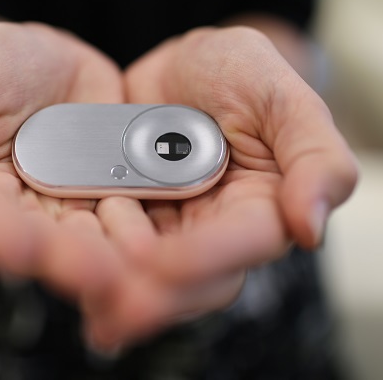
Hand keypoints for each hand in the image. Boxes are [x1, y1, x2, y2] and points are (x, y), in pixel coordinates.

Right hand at [0, 22, 126, 299]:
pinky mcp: (117, 195)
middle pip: (48, 244)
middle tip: (100, 276)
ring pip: (97, 240)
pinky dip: (150, 227)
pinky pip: (135, 214)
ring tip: (143, 268)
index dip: (0, 238)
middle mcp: (27, 214)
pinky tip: (170, 242)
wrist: (54, 60)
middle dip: (72, 261)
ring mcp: (76, 208)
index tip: (22, 253)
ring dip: (118, 258)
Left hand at [81, 27, 358, 349]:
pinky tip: (67, 274)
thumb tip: (313, 228)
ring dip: (120, 292)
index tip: (161, 265)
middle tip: (114, 311)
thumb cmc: (240, 73)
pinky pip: (115, 250)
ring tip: (88, 307)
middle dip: (157, 296)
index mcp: (266, 205)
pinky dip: (95, 266)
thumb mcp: (281, 95)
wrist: (181, 70)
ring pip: (152, 277)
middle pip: (196, 280)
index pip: (246, 242)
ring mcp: (175, 231)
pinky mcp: (135, 222)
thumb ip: (315, 154)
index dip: (207, 256)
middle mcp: (220, 230)